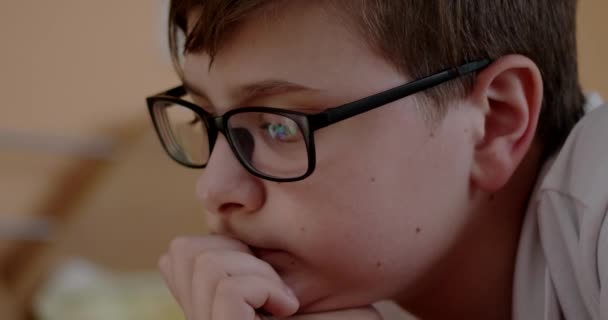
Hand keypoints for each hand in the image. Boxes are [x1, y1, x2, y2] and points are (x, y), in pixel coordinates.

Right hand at [159, 235, 382, 319]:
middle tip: (275, 282)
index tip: (265, 268)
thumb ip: (248, 250)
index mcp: (208, 299)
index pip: (178, 252)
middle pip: (182, 249)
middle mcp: (203, 312)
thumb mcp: (285, 271)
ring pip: (204, 263)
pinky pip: (228, 290)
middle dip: (237, 251)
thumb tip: (218, 199)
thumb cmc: (334, 309)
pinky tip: (287, 307)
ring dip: (256, 271)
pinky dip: (265, 289)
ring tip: (283, 298)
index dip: (223, 242)